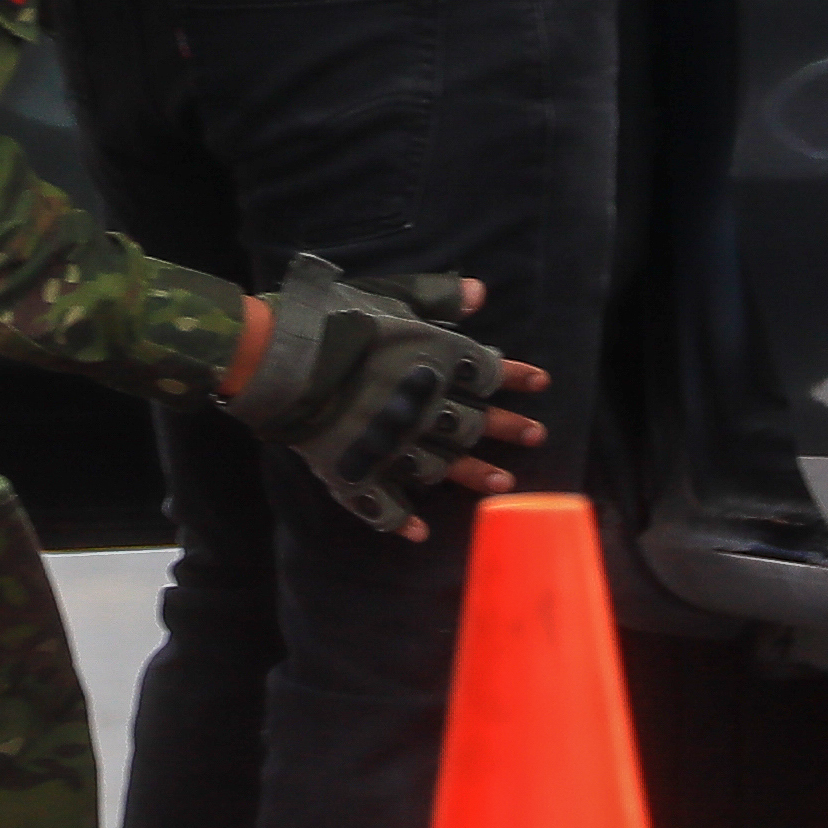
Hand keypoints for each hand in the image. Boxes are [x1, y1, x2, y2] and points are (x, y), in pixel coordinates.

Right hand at [226, 259, 549, 538]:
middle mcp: (425, 409)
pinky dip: (402, 522)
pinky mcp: (361, 473)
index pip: (488, 372)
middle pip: (474, 423)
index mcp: (436, 363)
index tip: (541, 384)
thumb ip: (436, 298)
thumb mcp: (390, 296)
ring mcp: (396, 446)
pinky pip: (385, 506)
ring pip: (444, 467)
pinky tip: (419, 534)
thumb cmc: (335, 319)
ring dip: (474, 476)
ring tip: (504, 484)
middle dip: (508, 429)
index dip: (515, 377)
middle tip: (535, 437)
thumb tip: (479, 292)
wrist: (285, 360)